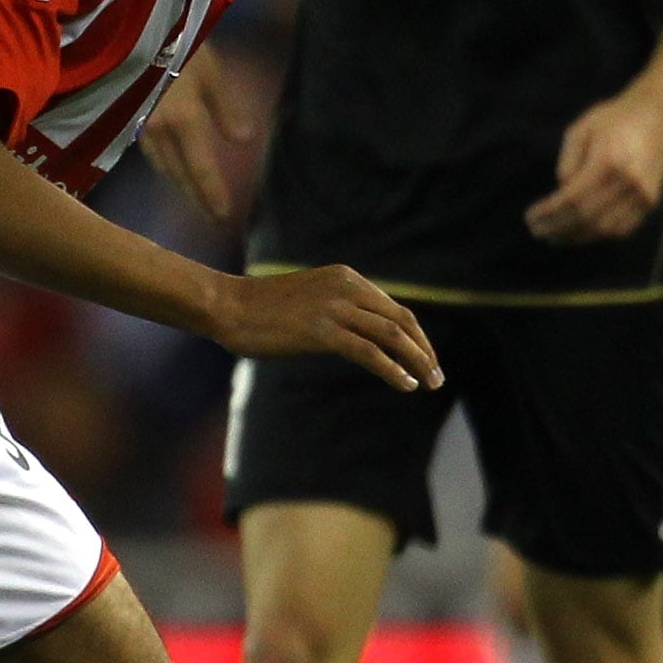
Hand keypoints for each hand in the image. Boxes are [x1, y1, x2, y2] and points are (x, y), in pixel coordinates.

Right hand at [140, 49, 262, 222]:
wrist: (132, 29)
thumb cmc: (180, 45)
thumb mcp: (211, 72)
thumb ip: (226, 107)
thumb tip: (244, 140)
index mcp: (184, 122)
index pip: (200, 168)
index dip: (211, 193)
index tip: (223, 215)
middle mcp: (159, 132)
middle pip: (178, 173)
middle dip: (194, 194)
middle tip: (207, 212)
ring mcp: (139, 126)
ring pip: (160, 164)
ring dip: (176, 181)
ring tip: (188, 192)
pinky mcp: (127, 116)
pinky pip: (147, 150)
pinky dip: (161, 163)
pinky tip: (165, 163)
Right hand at [206, 267, 440, 391]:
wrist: (226, 305)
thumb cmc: (257, 307)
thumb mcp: (305, 298)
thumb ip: (333, 308)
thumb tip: (351, 334)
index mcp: (345, 277)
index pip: (394, 309)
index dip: (415, 337)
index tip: (424, 359)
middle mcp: (346, 288)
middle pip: (401, 321)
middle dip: (423, 350)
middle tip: (437, 375)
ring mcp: (335, 308)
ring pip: (391, 336)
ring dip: (416, 362)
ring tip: (430, 383)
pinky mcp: (322, 331)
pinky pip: (369, 352)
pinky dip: (392, 369)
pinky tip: (406, 384)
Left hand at [526, 90, 662, 245]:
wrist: (659, 114)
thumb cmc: (614, 118)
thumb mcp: (580, 130)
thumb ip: (567, 162)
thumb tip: (561, 191)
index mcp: (608, 162)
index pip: (573, 199)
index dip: (549, 213)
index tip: (530, 217)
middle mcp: (629, 182)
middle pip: (587, 217)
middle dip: (558, 228)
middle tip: (537, 231)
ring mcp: (643, 194)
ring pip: (605, 228)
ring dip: (576, 237)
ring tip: (555, 237)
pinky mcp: (651, 201)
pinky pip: (623, 228)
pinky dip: (599, 235)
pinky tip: (580, 233)